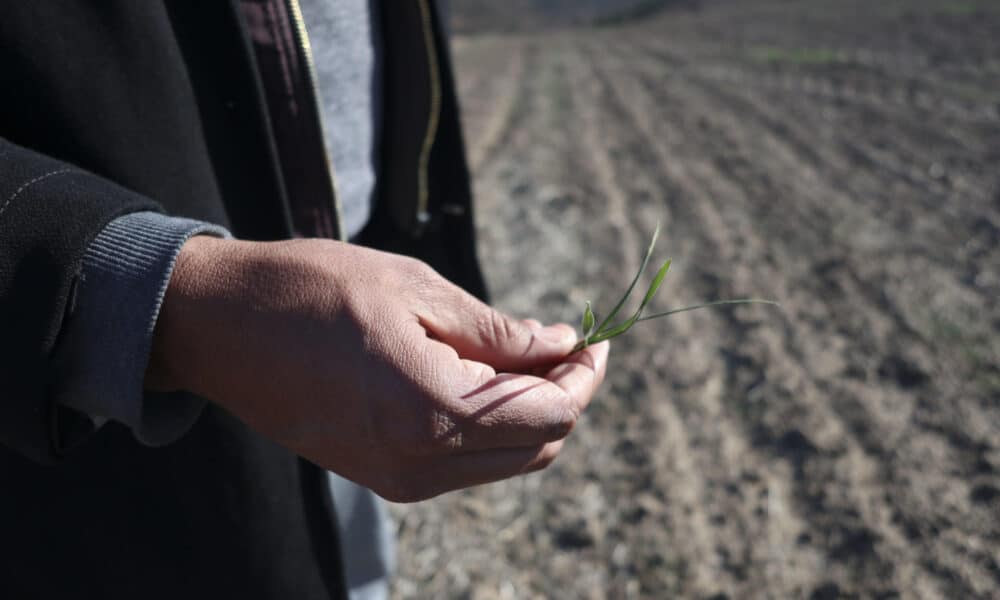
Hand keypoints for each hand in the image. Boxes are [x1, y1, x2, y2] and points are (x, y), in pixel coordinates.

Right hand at [146, 237, 608, 501]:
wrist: (220, 328)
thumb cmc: (311, 290)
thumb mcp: (415, 287)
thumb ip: (498, 330)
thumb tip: (560, 345)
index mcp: (432, 411)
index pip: (551, 414)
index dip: (585, 377)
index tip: (595, 339)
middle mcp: (421, 463)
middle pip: (539, 447)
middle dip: (565, 396)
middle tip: (565, 342)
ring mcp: (401, 480)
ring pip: (507, 461)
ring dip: (531, 414)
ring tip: (523, 354)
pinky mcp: (384, 478)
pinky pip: (467, 464)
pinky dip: (492, 427)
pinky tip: (481, 379)